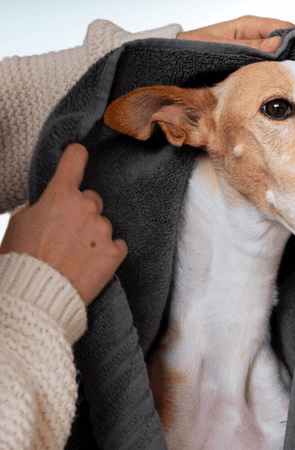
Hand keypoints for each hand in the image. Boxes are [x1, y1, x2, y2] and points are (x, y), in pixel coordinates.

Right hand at [0, 143, 127, 304]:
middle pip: (92, 199)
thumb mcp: (21, 222)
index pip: (74, 160)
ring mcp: (103, 229)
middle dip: (82, 212)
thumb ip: (43, 206)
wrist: (37, 296)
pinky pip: (117, 245)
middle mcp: (87, 207)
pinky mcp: (115, 251)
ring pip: (103, 224)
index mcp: (60, 195)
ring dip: (94, 236)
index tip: (79, 153)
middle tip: (66, 235)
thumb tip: (53, 206)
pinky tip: (90, 264)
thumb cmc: (22, 259)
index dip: (76, 156)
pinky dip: (107, 253)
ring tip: (75, 256)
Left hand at [177, 15, 294, 72]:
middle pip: (292, 52)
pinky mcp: (250, 76)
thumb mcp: (217, 47)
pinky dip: (289, 89)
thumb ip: (247, 46)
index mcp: (249, 29)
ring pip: (285, 68)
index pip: (288, 33)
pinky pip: (273, 80)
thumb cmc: (188, 53)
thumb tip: (280, 44)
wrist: (170, 73)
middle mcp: (255, 43)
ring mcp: (254, 60)